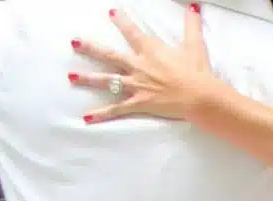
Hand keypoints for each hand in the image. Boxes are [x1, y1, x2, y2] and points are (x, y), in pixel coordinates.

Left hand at [69, 6, 216, 123]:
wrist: (200, 97)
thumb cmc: (198, 73)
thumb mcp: (195, 46)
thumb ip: (191, 26)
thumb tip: (194, 7)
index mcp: (151, 50)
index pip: (131, 32)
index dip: (121, 21)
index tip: (111, 13)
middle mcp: (139, 65)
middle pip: (109, 55)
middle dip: (91, 48)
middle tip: (74, 43)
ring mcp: (137, 85)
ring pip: (108, 81)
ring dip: (88, 79)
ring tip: (71, 76)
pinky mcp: (140, 103)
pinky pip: (117, 110)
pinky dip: (102, 115)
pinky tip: (87, 117)